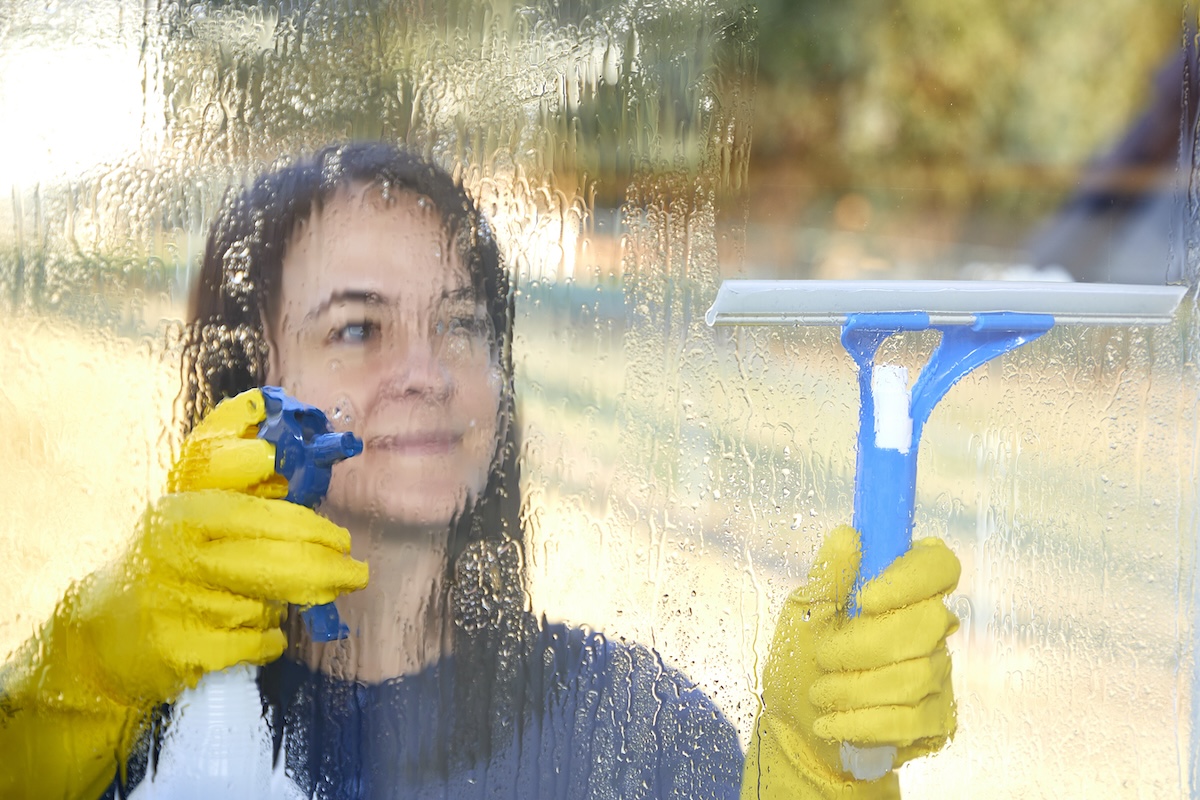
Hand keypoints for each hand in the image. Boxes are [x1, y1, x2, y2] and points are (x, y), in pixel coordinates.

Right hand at [76, 388, 368, 704]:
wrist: (103, 631)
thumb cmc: (167, 559)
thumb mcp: (192, 510)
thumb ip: (240, 482)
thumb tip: (290, 448)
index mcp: (183, 512)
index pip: (255, 514)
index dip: (305, 524)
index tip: (339, 537)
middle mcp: (175, 554)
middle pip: (271, 561)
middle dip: (325, 568)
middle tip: (356, 572)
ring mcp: (174, 604)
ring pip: (264, 604)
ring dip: (284, 604)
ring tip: (283, 598)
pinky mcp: (179, 651)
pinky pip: (251, 644)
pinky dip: (268, 640)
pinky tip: (263, 633)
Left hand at [741, 526, 959, 799]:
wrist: (795, 726)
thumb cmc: (802, 660)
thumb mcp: (803, 614)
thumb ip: (830, 575)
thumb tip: (849, 534)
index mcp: (902, 589)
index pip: (938, 564)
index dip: (909, 579)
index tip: (866, 599)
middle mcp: (932, 627)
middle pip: (927, 623)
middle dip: (864, 646)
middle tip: (824, 657)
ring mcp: (939, 673)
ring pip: (917, 675)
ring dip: (855, 688)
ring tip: (821, 692)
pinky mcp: (936, 719)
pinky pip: (911, 720)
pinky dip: (862, 722)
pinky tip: (833, 722)